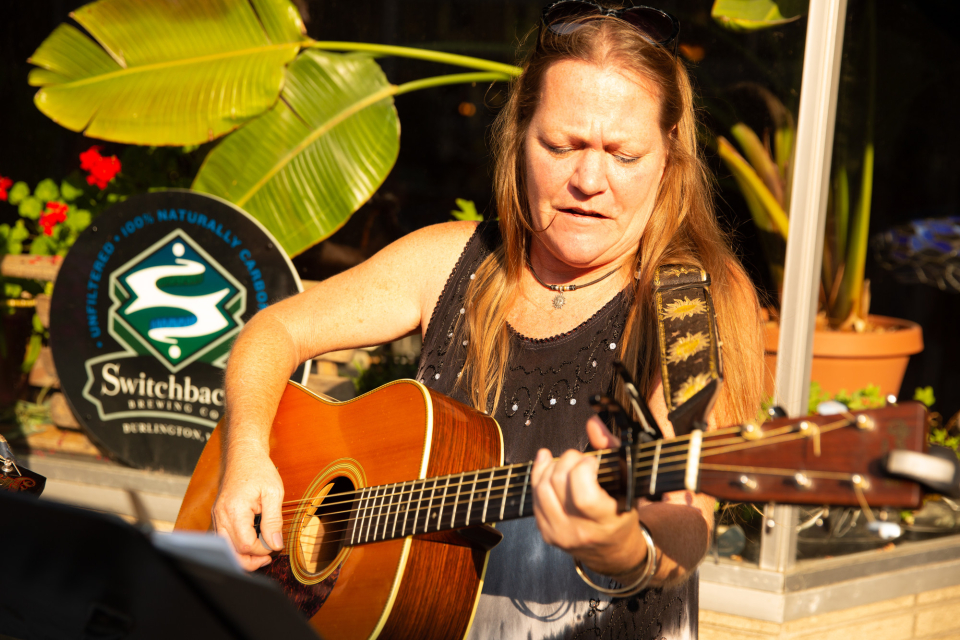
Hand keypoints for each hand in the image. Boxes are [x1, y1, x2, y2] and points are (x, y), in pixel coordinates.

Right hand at [212, 441, 284, 570]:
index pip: (245, 544)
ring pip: (226, 548)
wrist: (244, 456)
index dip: (262, 550)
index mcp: (234, 509)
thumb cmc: (259, 470)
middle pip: (232, 551)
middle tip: (268, 557)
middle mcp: (221, 515)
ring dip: (243, 555)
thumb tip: (275, 544)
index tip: (275, 544)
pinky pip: (225, 539)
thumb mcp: (274, 493)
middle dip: (251, 559)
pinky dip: (237, 545)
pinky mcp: (218, 517)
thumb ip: (274, 520)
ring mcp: (217, 516)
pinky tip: (252, 542)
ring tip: (262, 552)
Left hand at [530, 416, 648, 578]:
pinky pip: (534, 498)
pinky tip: (547, 462)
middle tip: (579, 458)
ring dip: (551, 466)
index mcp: (606, 522)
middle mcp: (580, 531)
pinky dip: (539, 475)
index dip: (584, 470)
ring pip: (541, 489)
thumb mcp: (627, 482)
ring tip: (566, 461)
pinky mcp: (546, 532)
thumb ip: (611, 448)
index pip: (584, 495)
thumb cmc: (622, 513)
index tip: (592, 462)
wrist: (614, 551)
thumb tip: (592, 423)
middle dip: (567, 460)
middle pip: (558, 484)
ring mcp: (559, 534)